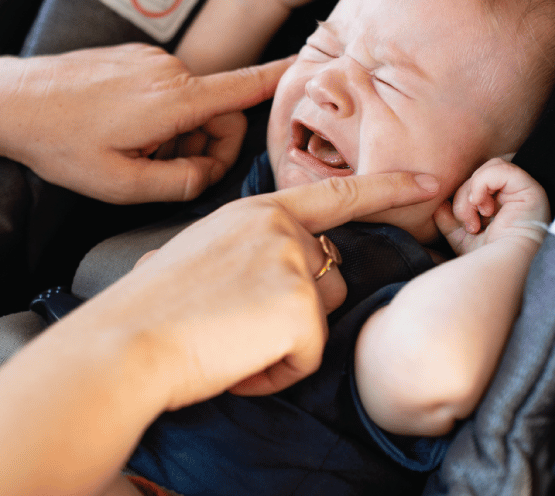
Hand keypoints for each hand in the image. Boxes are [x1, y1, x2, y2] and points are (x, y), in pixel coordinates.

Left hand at [0, 44, 294, 203]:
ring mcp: (150, 59)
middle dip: (205, 146)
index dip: (283, 79)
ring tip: (131, 153)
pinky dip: (157, 117)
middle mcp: (169, 70)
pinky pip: (166, 91)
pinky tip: (118, 132)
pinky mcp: (134, 56)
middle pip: (219, 112)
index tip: (314, 66)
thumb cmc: (60, 144)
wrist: (9, 100)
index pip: (245, 86)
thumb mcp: (121, 185)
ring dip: (176, 134)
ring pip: (190, 105)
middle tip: (163, 173)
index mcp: (174, 99)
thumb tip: (207, 175)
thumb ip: (179, 185)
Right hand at [78, 172, 440, 409]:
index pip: (337, 194)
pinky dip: (275, 374)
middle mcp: (281, 227)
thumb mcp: (198, 257)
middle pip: (332, 278)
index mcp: (255, 210)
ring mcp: (293, 262)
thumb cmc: (149, 311)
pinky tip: (235, 362)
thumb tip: (258, 283)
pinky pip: (308, 357)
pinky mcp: (300, 306)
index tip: (429, 180)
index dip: (388, 187)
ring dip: (285, 345)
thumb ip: (244, 254)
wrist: (126, 343)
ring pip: (322, 318)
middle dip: (299, 313)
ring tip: (228, 343)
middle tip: (233, 328)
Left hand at [435, 158, 549, 255]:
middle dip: (464, 196)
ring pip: (488, 167)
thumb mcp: (462, 237)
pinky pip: (499, 168)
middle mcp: (518, 193)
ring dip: (471, 194)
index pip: (479, 179)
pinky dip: (481, 185)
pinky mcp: (531, 187)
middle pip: (480, 172)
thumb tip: (439, 204)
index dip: (465, 196)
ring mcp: (526, 189)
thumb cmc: (487, 260)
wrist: (503, 272)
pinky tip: (484, 210)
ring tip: (476, 220)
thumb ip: (449, 219)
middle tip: (469, 224)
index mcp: (505, 201)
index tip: (464, 223)